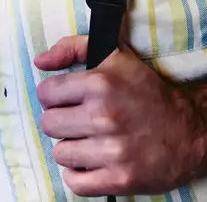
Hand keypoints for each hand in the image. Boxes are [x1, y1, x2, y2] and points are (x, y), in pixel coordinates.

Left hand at [35, 36, 206, 195]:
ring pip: (60, 153)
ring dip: (71, 149)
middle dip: (61, 123)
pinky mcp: (121, 179)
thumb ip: (72, 48)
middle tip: (80, 123)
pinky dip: (79, 175)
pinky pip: (76, 183)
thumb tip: (40, 62)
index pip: (45, 94)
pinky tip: (91, 164)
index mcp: (99, 84)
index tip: (68, 101)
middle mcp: (104, 116)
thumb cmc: (147, 93)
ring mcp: (113, 151)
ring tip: (89, 142)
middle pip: (49, 124)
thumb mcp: (114, 57)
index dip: (54, 97)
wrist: (191, 131)